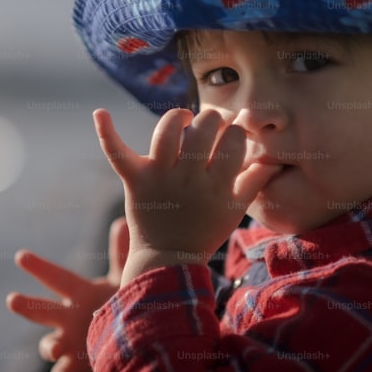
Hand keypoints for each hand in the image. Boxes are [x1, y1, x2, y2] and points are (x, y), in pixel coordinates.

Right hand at [6, 217, 129, 371]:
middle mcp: (67, 318)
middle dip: (27, 305)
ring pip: (48, 345)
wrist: (131, 342)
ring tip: (53, 348)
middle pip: (41, 311)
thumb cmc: (121, 305)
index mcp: (78, 294)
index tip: (20, 255)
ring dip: (48, 346)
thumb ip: (120, 254)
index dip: (39, 267)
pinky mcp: (75, 368)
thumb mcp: (122, 280)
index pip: (56, 277)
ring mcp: (68, 344)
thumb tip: (123, 221)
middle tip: (12, 299)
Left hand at [93, 108, 275, 283]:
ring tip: (184, 118)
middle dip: (213, 119)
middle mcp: (189, 178)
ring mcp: (159, 177)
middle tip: (212, 126)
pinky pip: (117, 152)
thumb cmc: (205, 231)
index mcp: (217, 185)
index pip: (234, 140)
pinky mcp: (135, 180)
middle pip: (204, 128)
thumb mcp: (236, 210)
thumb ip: (254, 180)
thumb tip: (272, 156)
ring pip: (169, 130)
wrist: (167, 259)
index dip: (236, 131)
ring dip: (179, 116)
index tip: (233, 135)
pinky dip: (107, 131)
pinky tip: (100, 112)